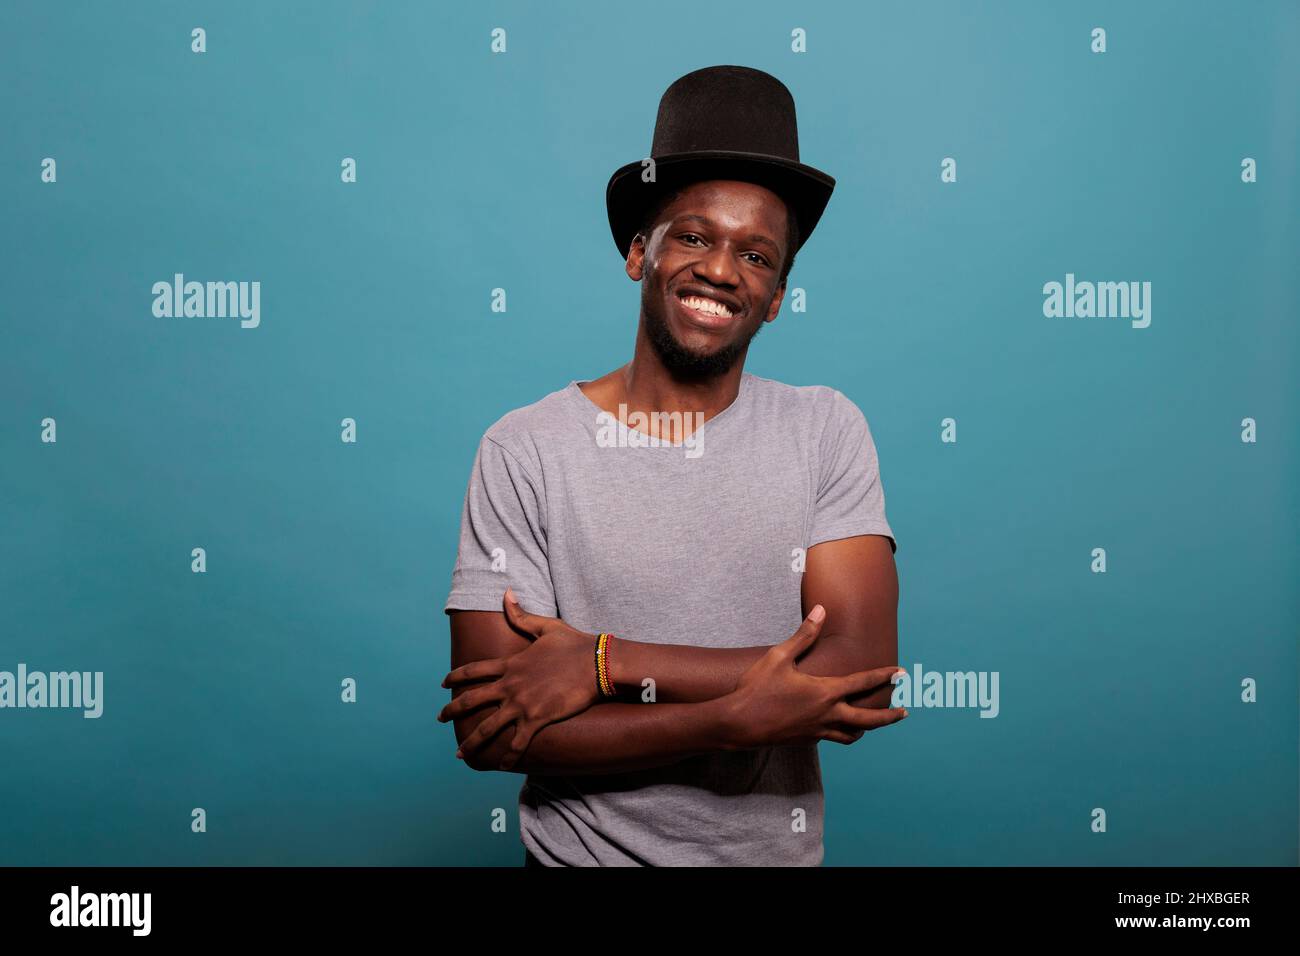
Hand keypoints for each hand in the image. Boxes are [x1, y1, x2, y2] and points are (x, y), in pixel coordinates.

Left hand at [438, 588, 601, 768]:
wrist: (596, 663)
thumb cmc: (574, 644)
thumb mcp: (545, 626)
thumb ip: (521, 615)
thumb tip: (506, 593)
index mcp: (510, 664)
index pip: (474, 670)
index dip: (456, 677)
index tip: (443, 684)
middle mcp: (510, 685)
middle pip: (471, 700)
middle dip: (452, 710)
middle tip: (440, 718)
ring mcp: (522, 704)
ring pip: (488, 727)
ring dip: (471, 741)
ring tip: (459, 752)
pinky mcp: (537, 719)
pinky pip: (518, 742)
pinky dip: (508, 756)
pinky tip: (500, 766)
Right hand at [722, 604, 907, 748]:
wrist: (738, 724)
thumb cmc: (757, 689)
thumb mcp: (779, 657)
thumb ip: (804, 635)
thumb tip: (820, 610)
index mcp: (825, 692)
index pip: (863, 683)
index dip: (884, 676)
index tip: (902, 672)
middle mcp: (827, 714)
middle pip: (870, 719)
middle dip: (889, 716)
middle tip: (905, 712)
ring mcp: (817, 730)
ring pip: (853, 735)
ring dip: (867, 728)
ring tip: (874, 723)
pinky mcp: (806, 740)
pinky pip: (833, 738)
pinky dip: (843, 733)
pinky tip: (838, 727)